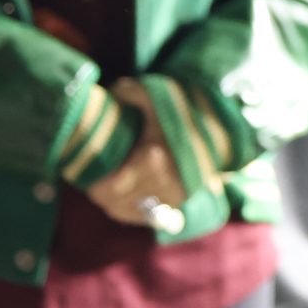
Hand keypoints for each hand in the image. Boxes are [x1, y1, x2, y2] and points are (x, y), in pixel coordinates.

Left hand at [83, 79, 187, 227]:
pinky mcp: (182, 198)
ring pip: (131, 212)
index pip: (110, 189)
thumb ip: (126, 93)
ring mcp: (175, 194)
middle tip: (92, 178)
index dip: (93, 184)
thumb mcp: (154, 93)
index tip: (84, 173)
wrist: (224, 124)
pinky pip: (148, 215)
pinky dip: (134, 209)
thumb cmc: (184, 108)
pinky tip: (125, 195)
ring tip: (106, 187)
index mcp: (152, 158)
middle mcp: (164, 182)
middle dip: (101, 193)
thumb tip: (102, 97)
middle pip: (117, 203)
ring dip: (115, 203)